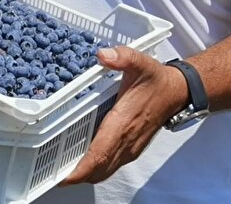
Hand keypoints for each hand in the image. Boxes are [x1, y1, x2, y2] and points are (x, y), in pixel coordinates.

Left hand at [61, 47, 188, 185]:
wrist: (176, 92)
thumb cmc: (157, 81)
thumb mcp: (139, 62)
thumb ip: (122, 57)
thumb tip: (104, 55)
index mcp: (123, 123)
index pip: (101, 153)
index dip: (82, 168)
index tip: (65, 176)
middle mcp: (126, 140)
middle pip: (99, 169)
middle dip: (77, 175)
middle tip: (54, 174)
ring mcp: (130, 147)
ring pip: (106, 170)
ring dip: (86, 174)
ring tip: (64, 171)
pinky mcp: (132, 148)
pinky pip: (112, 165)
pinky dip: (97, 169)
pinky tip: (84, 162)